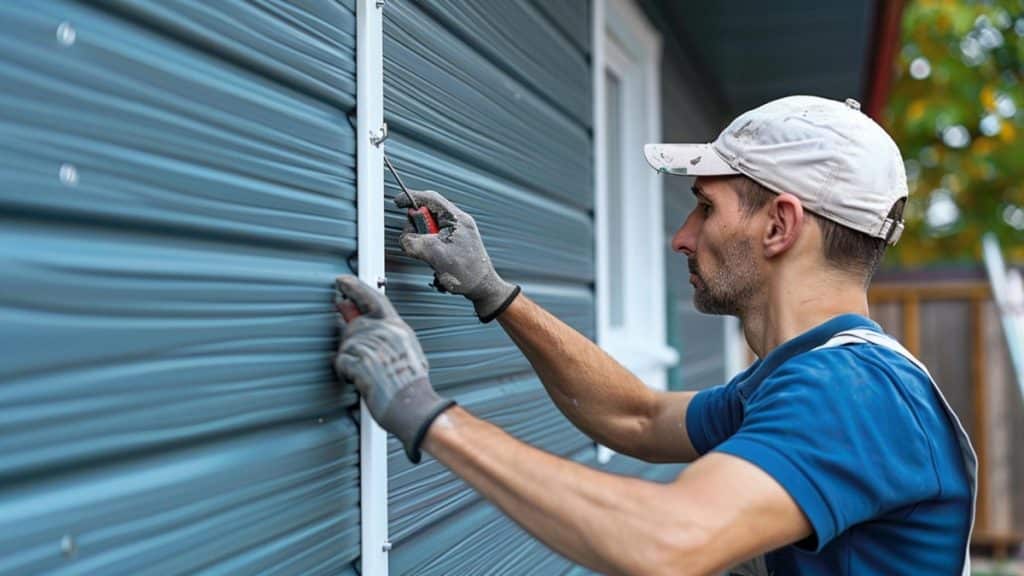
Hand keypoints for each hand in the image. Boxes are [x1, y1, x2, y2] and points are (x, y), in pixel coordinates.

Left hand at [333, 275, 454, 462]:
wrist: (414, 407)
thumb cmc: (411, 385)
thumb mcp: (406, 352)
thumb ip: (385, 335)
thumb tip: (360, 321)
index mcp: (398, 328)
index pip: (374, 298)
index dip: (355, 287)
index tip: (341, 282)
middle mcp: (385, 333)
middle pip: (354, 325)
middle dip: (352, 342)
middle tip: (358, 357)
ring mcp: (372, 347)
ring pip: (346, 345)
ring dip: (350, 362)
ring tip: (367, 376)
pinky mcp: (361, 363)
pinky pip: (341, 362)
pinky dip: (345, 373)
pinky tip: (358, 381)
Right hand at [396, 190, 520, 322]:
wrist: (482, 288)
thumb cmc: (470, 273)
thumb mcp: (437, 256)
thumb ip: (416, 243)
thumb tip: (404, 239)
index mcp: (457, 219)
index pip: (431, 198)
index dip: (412, 198)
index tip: (399, 202)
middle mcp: (457, 223)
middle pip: (427, 214)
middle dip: (417, 227)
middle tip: (418, 241)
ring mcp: (455, 233)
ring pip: (428, 229)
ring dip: (423, 242)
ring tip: (431, 256)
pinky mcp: (452, 244)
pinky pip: (433, 240)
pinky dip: (429, 249)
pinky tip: (435, 261)